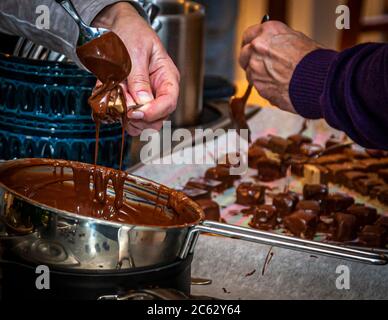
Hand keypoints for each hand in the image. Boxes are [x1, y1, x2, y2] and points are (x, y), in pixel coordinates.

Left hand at [92, 3, 179, 135]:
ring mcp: (144, 97)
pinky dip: (116, 113)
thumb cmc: (131, 32)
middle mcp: (158, 90)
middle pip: (157, 118)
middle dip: (139, 116)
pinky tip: (110, 98)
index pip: (169, 103)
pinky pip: (127, 117)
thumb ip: (139, 79)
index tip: (136, 112)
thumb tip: (143, 102)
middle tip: (122, 104)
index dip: (154, 112)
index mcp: (167, 77)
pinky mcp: (131, 100)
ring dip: (126, 115)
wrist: (114, 26)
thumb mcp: (135, 52)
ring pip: (142, 122)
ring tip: (116, 96)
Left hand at [239, 21, 319, 112]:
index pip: (248, 36)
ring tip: (277, 79)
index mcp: (267, 32)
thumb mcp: (297, 39)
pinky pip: (257, 87)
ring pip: (249, 73)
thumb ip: (278, 43)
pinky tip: (279, 87)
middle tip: (262, 66)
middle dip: (251, 60)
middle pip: (244, 55)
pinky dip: (265, 88)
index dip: (251, 43)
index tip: (253, 48)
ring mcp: (255, 68)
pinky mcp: (257, 86)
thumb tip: (273, 47)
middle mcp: (257, 48)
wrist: (318, 81)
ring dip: (259, 76)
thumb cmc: (314, 61)